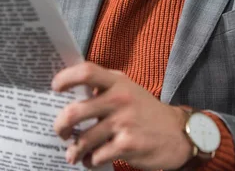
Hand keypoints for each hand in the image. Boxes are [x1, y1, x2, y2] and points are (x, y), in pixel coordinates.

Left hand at [52, 62, 192, 168]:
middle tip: (60, 132)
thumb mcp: (129, 90)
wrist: (179, 133)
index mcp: (118, 82)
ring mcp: (124, 123)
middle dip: (60, 126)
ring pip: (83, 140)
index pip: (86, 71)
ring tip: (74, 154)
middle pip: (75, 111)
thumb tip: (69, 92)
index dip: (66, 78)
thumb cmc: (146, 111)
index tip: (55, 88)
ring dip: (74, 150)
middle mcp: (120, 99)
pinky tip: (92, 160)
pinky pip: (96, 156)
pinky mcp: (128, 145)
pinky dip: (89, 161)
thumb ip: (104, 86)